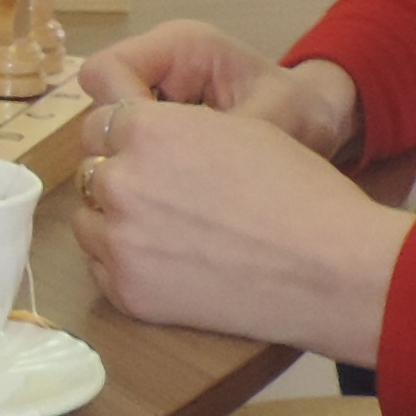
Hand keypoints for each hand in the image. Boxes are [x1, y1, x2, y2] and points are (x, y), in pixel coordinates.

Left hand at [74, 95, 409, 359]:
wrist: (326, 268)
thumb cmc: (297, 193)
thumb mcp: (236, 129)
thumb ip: (174, 128)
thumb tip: (141, 135)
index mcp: (147, 130)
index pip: (100, 123)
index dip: (124, 137)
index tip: (144, 151)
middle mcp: (122, 181)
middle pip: (90, 171)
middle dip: (119, 177)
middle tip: (161, 194)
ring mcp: (120, 241)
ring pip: (88, 220)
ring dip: (114, 220)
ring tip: (164, 230)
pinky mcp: (127, 292)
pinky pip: (100, 268)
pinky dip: (122, 262)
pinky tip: (163, 261)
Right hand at [81, 23, 361, 163]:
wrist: (317, 123)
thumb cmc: (302, 111)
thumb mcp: (273, 117)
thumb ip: (224, 134)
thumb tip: (171, 164)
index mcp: (181, 48)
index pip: (107, 72)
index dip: (119, 115)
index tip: (156, 153)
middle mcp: (155, 69)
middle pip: (96, 110)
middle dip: (125, 151)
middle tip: (173, 181)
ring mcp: (150, 102)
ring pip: (104, 141)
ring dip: (135, 171)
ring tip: (183, 190)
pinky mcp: (153, 132)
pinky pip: (125, 157)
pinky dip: (146, 179)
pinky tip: (180, 194)